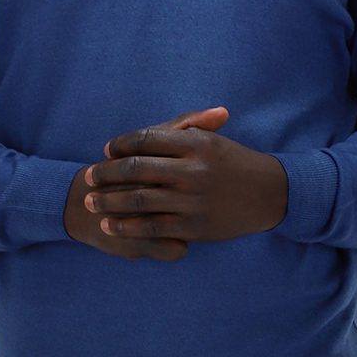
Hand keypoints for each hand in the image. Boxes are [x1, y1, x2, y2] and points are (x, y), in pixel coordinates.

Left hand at [81, 106, 287, 253]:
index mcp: (195, 144)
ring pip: (138, 200)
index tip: (105, 150)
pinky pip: (151, 227)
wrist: (270, 193)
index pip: (145, 139)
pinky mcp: (194, 227)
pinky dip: (126, 226)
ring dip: (108, 202)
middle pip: (135, 169)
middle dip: (105, 174)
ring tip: (91, 203)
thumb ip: (180, 129)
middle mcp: (193, 170)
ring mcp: (192, 200)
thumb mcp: (212, 139)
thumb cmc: (235, 163)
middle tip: (87, 178)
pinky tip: (110, 225)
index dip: (120, 145)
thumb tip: (137, 138)